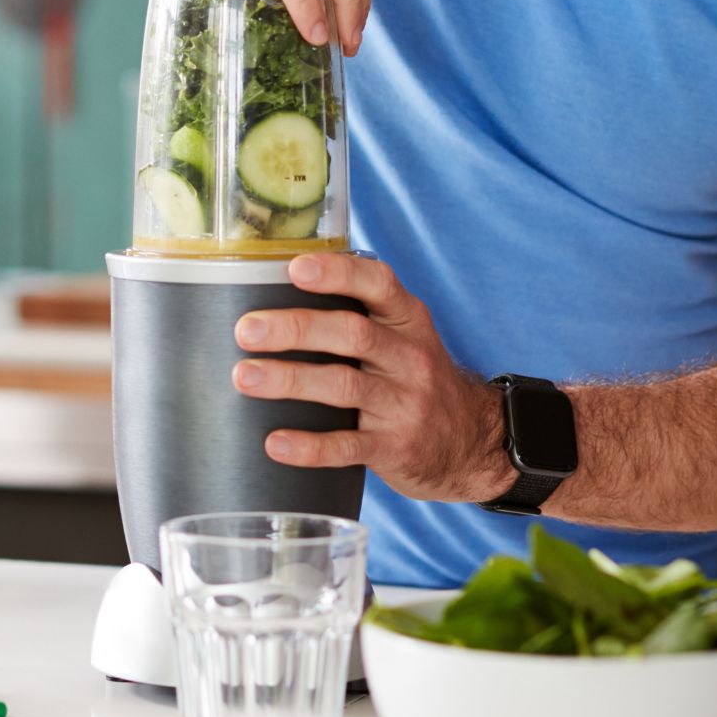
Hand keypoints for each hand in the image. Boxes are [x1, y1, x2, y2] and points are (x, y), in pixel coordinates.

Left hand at [231, 253, 514, 503]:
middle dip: (296, 328)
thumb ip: (361, 313)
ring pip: (344, 386)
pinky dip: (310, 446)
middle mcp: (410, 357)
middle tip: (247, 329)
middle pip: (353, 333)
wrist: (472, 442)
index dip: (337, 272)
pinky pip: (349, 446)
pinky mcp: (395, 448)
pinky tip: (276, 443)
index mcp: (408, 321)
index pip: (378, 284)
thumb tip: (281, 285)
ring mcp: (404, 404)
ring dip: (290, 380)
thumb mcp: (405, 337)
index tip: (295, 268)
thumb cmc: (416, 378)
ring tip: (245, 377)